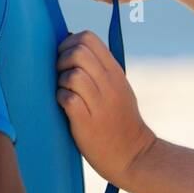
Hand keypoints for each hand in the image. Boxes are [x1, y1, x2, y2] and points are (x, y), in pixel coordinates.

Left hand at [56, 31, 156, 187]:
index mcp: (114, 71)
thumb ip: (99, 68)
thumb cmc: (119, 119)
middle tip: (61, 74)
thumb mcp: (118, 87)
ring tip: (64, 91)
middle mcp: (109, 84)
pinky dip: (60, 99)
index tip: (65, 56)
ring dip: (60, 81)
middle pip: (78, 52)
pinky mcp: (87, 122)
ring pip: (72, 75)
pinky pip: (67, 99)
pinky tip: (65, 105)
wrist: (133, 154)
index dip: (69, 42)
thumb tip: (72, 45)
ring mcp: (99, 103)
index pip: (89, 38)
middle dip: (62, 59)